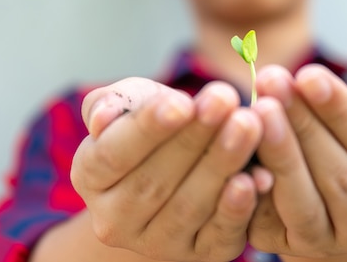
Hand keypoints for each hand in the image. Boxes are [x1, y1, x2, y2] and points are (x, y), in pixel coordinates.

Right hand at [71, 78, 264, 261]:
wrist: (182, 166)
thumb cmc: (155, 126)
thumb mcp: (128, 103)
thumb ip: (111, 103)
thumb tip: (103, 117)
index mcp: (89, 177)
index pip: (113, 154)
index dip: (147, 128)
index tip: (182, 102)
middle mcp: (114, 220)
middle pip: (153, 182)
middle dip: (194, 138)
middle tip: (226, 100)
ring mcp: (156, 244)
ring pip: (188, 207)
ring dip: (222, 164)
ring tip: (248, 124)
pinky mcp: (200, 255)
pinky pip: (219, 235)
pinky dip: (239, 208)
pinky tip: (257, 177)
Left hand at [247, 64, 346, 257]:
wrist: (322, 178)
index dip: (339, 111)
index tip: (308, 74)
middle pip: (336, 176)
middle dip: (301, 124)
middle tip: (271, 80)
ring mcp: (325, 242)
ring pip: (302, 202)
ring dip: (277, 152)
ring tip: (257, 108)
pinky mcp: (282, 245)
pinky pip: (264, 218)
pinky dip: (251, 185)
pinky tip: (237, 148)